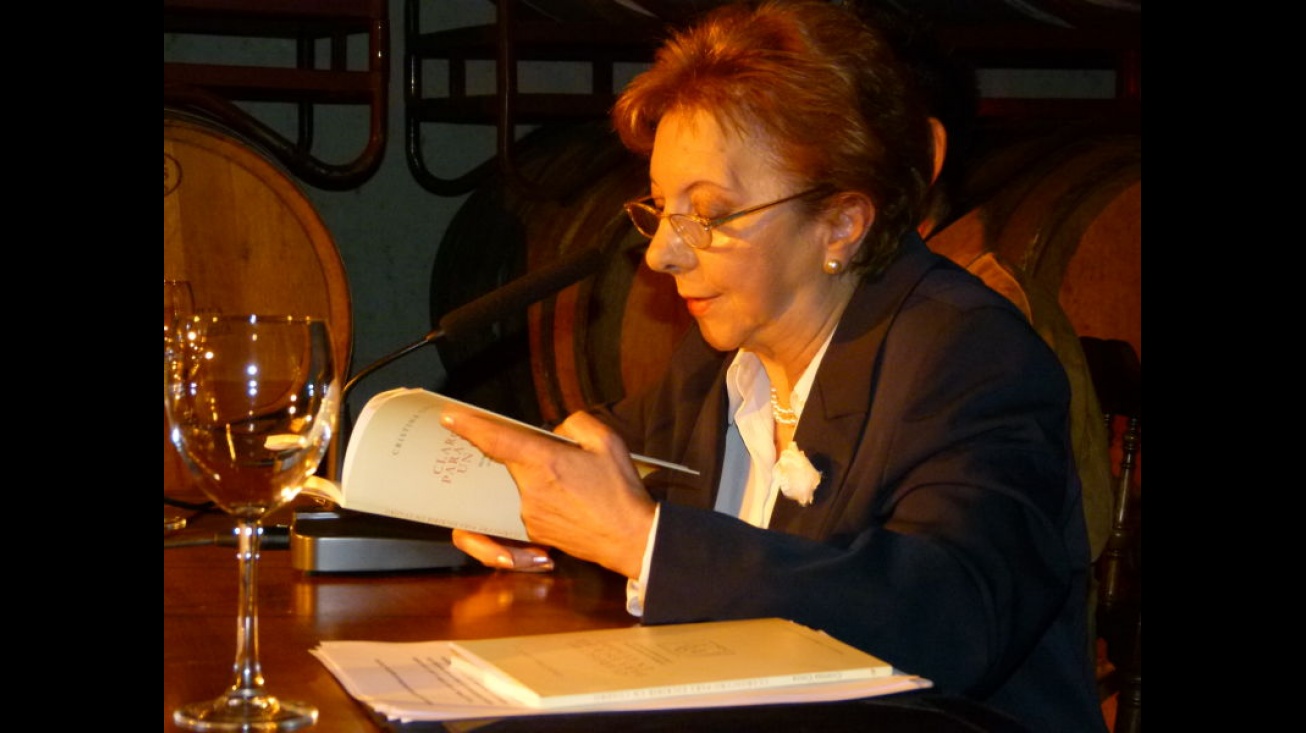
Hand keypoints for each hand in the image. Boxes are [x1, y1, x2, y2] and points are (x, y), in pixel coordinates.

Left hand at [441, 409, 655, 578]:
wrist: (631, 538)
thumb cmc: (621, 490)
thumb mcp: (608, 441)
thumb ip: (576, 424)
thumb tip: (555, 432)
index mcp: (545, 462)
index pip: (498, 439)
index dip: (471, 426)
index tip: (449, 417)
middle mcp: (529, 490)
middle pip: (508, 461)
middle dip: (523, 454)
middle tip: (554, 455)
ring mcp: (528, 514)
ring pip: (517, 484)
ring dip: (535, 477)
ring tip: (570, 483)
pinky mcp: (532, 532)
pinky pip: (525, 506)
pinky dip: (540, 498)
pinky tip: (567, 500)